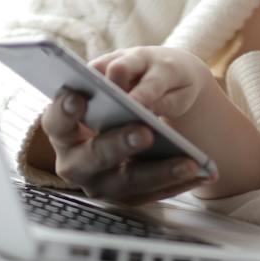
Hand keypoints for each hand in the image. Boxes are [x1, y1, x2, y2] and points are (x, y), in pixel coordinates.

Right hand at [38, 46, 213, 205]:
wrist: (153, 98)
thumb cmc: (134, 78)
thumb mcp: (132, 65)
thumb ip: (124, 71)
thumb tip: (119, 78)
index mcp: (63, 126)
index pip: (56, 121)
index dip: (65, 111)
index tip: (79, 98)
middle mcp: (75, 159)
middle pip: (91, 158)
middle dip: (119, 145)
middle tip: (144, 132)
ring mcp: (100, 181)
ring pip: (126, 183)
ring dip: (159, 172)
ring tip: (190, 161)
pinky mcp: (126, 195)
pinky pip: (153, 194)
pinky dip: (179, 182)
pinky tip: (203, 171)